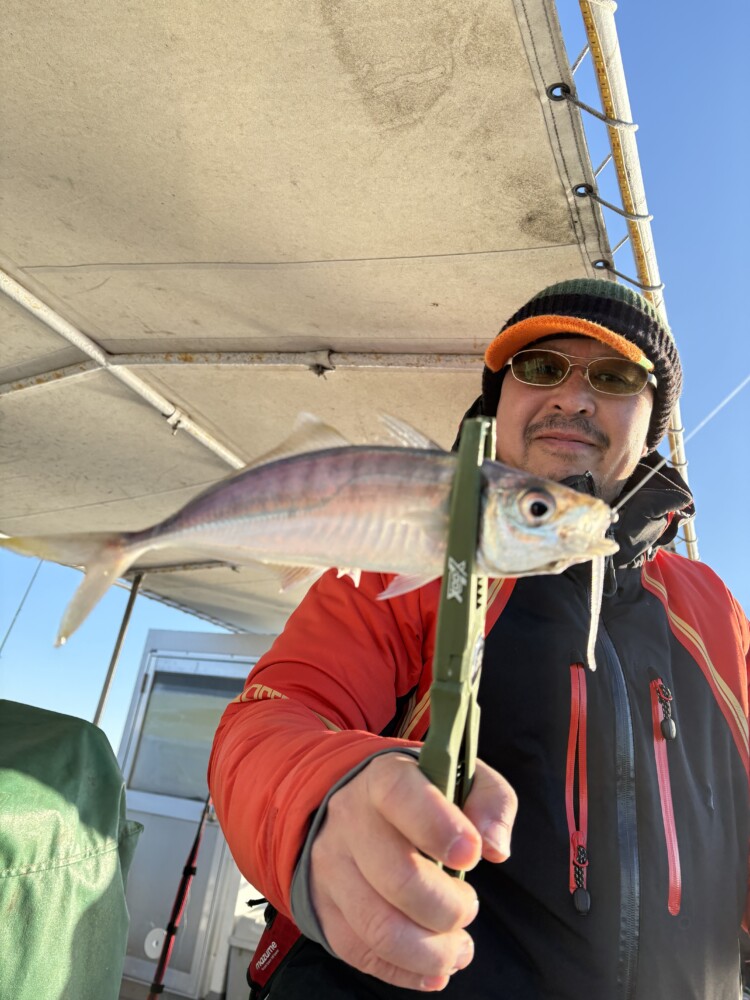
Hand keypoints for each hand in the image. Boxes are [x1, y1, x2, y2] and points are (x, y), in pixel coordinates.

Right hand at [309, 753, 516, 990]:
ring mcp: (331, 867)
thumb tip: (493, 845)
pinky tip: (434, 966)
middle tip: (469, 906)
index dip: (439, 828)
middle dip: (449, 907)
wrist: (353, 804)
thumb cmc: (420, 796)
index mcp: (383, 778)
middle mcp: (349, 820)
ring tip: (459, 947)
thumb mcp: (460, 777)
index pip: (401, 797)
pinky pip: (361, 954)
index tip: (471, 856)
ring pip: (379, 928)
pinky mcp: (323, 908)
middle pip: (397, 878)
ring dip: (432, 951)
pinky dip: (406, 972)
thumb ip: (490, 800)